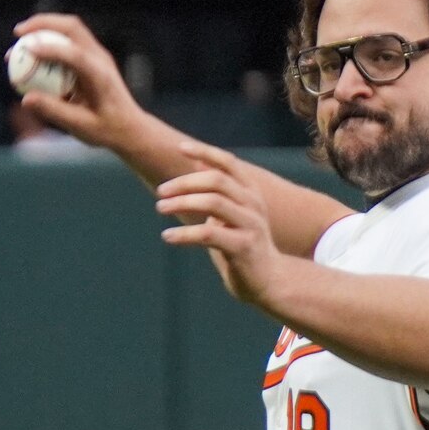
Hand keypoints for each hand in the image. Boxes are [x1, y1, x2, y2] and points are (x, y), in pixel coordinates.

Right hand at [8, 12, 141, 149]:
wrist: (130, 127)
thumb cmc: (107, 130)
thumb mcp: (80, 126)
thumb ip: (54, 111)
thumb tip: (25, 99)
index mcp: (100, 76)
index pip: (75, 55)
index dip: (51, 49)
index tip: (27, 50)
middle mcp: (100, 58)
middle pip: (71, 27)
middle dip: (43, 24)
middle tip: (18, 32)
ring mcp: (97, 54)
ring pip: (70, 28)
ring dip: (44, 27)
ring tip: (20, 38)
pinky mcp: (91, 56)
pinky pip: (68, 40)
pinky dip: (49, 39)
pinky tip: (31, 50)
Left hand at [156, 140, 284, 308]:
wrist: (268, 281)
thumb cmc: (243, 245)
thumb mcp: (232, 213)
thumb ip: (218, 191)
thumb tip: (197, 164)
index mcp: (250, 192)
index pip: (228, 163)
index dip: (205, 152)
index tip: (180, 148)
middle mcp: (253, 204)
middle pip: (216, 180)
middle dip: (185, 182)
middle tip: (161, 191)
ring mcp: (250, 225)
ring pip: (213, 203)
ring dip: (183, 202)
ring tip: (160, 208)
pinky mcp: (243, 247)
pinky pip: (209, 234)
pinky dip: (184, 234)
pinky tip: (167, 236)